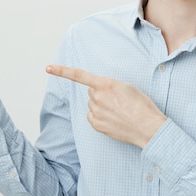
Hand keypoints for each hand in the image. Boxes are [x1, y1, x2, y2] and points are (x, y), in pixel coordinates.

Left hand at [47, 65, 166, 147]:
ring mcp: (95, 112)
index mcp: (106, 84)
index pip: (79, 75)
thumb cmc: (141, 105)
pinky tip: (113, 119)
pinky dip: (100, 116)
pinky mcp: (96, 125)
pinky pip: (92, 116)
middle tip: (117, 100)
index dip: (62, 71)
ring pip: (92, 104)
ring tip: (118, 111)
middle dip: (100, 93)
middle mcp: (97, 98)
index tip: (48, 68)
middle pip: (91, 92)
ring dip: (101, 105)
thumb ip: (109, 85)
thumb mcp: (127, 87)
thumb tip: (99, 91)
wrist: (147, 127)